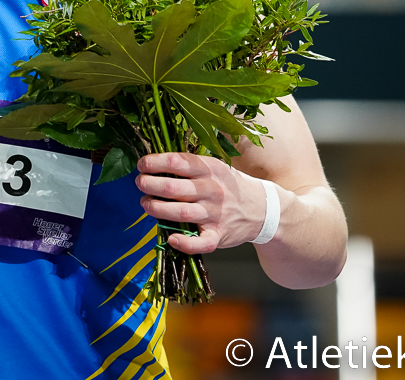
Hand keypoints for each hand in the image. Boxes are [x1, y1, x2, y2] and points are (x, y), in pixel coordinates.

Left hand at [135, 152, 274, 253]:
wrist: (263, 209)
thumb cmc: (228, 186)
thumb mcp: (214, 167)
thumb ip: (188, 165)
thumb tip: (153, 163)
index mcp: (210, 169)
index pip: (177, 161)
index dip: (154, 162)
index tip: (142, 165)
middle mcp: (213, 191)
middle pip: (174, 188)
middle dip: (151, 185)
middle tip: (141, 184)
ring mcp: (216, 214)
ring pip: (181, 212)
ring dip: (158, 209)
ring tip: (146, 204)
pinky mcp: (219, 235)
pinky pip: (201, 243)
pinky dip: (185, 243)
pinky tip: (171, 238)